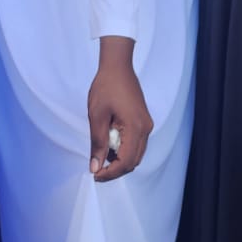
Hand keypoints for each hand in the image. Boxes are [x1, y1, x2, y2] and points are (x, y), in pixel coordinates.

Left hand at [87, 37, 152, 181]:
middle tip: (96, 170)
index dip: (111, 173)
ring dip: (119, 161)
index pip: (126, 162)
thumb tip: (96, 167)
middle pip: (133, 161)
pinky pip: (136, 143)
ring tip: (101, 159)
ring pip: (136, 154)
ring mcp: (146, 125)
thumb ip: (98, 144)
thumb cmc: (106, 87)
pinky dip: (123, 150)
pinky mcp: (143, 121)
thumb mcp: (97, 116)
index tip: (95, 174)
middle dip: (115, 170)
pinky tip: (109, 147)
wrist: (117, 66)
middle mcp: (145, 129)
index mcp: (135, 128)